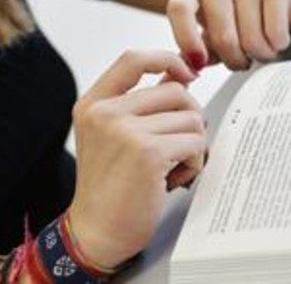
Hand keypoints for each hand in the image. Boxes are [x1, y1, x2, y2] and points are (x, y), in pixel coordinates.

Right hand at [67, 50, 205, 268]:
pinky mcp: (148, 152)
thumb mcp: (113, 136)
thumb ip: (141, 105)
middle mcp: (105, 113)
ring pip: (192, 117)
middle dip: (189, 118)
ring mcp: (125, 131)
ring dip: (193, 145)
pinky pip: (196, 142)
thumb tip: (180, 73)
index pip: (133, 58)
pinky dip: (195, 163)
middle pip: (176, 90)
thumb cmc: (112, 187)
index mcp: (93, 104)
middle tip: (178, 147)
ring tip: (171, 167)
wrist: (96, 232)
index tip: (188, 74)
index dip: (168, 59)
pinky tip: (175, 179)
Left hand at [167, 0, 290, 70]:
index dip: (187, 39)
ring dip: (259, 54)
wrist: (271, 7)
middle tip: (240, 61)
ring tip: (259, 47)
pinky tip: (275, 38)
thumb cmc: (232, 25)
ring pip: (251, 39)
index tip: (199, 64)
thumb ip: (189, 57)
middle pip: (222, 35)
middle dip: (234, 60)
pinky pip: (274, 33)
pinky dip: (277, 45)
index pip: (180, 9)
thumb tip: (171, 79)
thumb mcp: (206, 39)